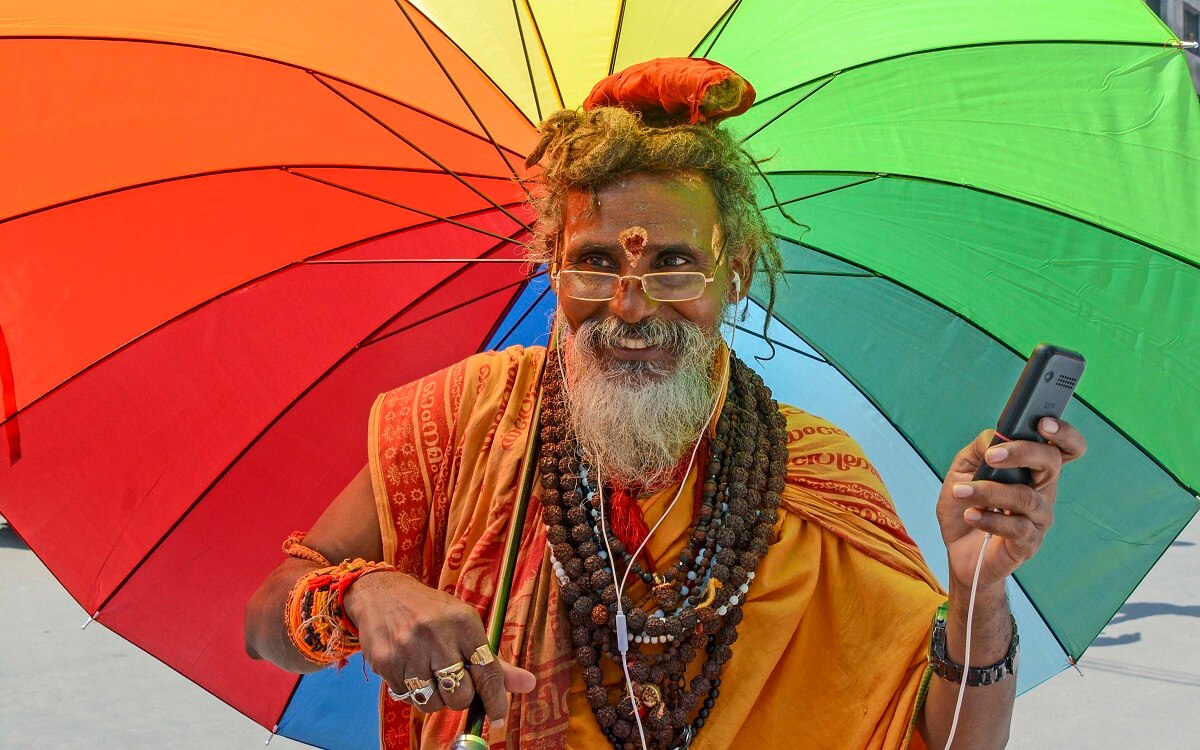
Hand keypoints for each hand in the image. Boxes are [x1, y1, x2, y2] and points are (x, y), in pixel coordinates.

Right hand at [343, 571, 535, 724]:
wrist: (381, 594)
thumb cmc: (432, 613)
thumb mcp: (465, 624)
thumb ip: (494, 659)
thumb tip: (528, 684)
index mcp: (463, 622)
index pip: (487, 671)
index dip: (495, 700)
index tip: (499, 716)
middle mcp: (436, 635)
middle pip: (460, 695)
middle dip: (462, 698)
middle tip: (456, 685)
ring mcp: (408, 650)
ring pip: (433, 703)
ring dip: (437, 699)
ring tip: (432, 676)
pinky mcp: (385, 662)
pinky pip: (408, 698)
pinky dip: (414, 693)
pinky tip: (413, 671)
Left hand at [937, 418, 1086, 590]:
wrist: (956, 551)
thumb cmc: (964, 506)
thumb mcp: (962, 471)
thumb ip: (978, 449)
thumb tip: (994, 436)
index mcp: (1031, 469)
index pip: (1063, 447)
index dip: (1063, 433)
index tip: (1042, 423)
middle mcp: (1042, 490)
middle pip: (1052, 462)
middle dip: (1023, 452)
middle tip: (993, 456)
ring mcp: (1039, 518)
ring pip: (1026, 497)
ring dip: (989, 492)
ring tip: (960, 493)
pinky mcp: (1029, 543)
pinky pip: (1017, 528)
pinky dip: (990, 519)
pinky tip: (971, 515)